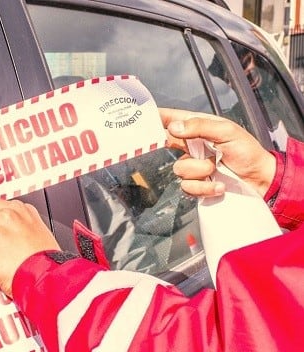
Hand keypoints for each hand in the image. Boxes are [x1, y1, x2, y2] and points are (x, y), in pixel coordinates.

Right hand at [160, 108, 275, 196]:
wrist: (260, 179)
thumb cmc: (247, 151)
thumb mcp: (226, 132)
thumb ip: (199, 127)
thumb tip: (173, 127)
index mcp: (197, 128)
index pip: (171, 119)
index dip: (155, 117)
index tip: (139, 115)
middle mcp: (190, 146)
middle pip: (164, 143)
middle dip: (168, 145)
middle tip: (165, 144)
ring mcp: (192, 167)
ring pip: (179, 169)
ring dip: (200, 170)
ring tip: (216, 168)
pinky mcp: (195, 185)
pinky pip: (188, 187)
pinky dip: (205, 187)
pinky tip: (219, 184)